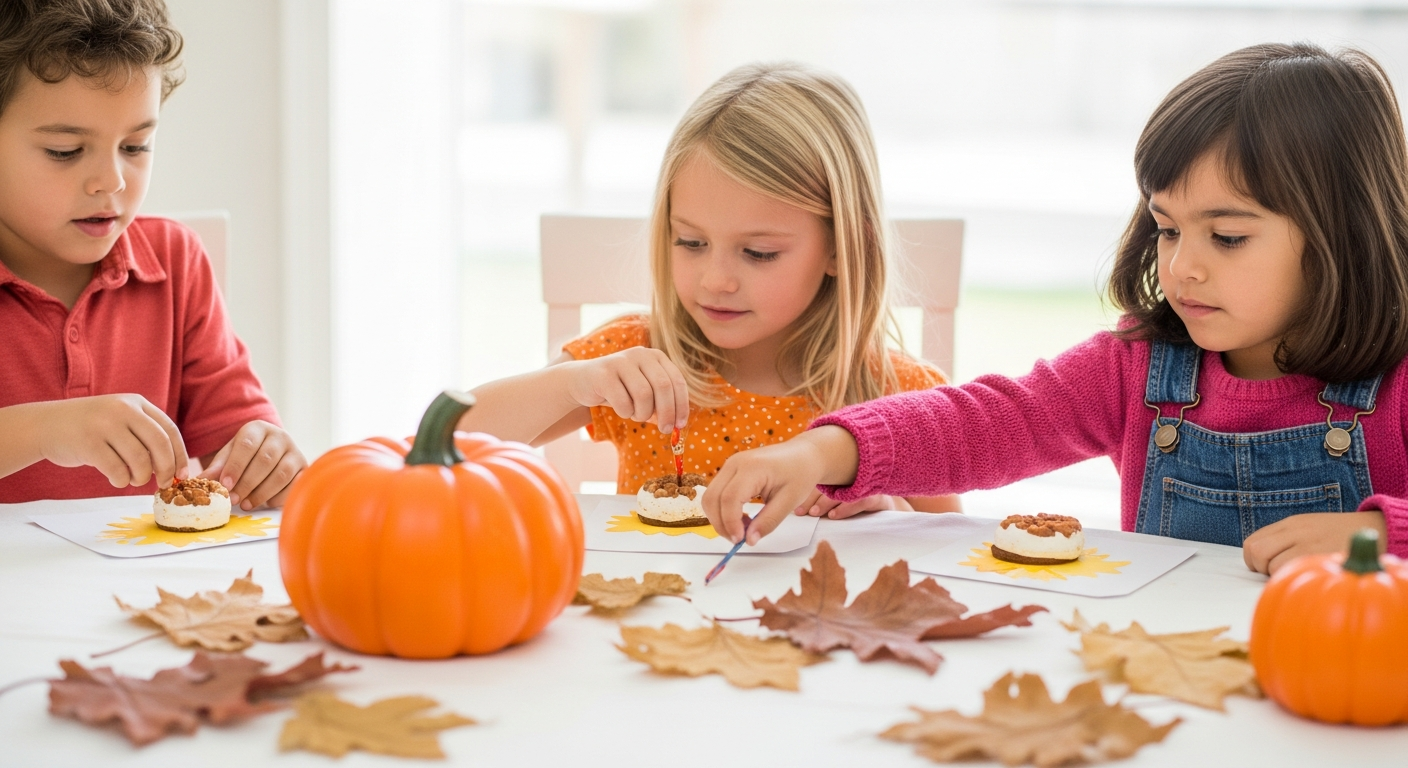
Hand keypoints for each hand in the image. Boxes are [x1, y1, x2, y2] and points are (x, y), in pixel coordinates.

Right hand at [38, 395, 188, 487]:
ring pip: (140, 459)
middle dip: (167, 469)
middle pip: (160, 444)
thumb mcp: (120, 419)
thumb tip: (175, 468)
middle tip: (163, 483)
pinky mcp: (88, 442)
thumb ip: (145, 435)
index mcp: (136, 403)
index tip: (182, 475)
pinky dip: (122, 480)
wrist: (45, 424)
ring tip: (134, 480)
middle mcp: (123, 409)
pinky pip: (116, 469)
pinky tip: (117, 480)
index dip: (180, 456)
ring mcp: (104, 424)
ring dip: (141, 477)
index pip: (169, 430)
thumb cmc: (90, 428)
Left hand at [201, 421, 305, 509]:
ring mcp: (295, 452)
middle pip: (265, 460)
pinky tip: (265, 503)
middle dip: (247, 482)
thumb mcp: (229, 456)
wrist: (272, 453)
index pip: (247, 445)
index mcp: (258, 429)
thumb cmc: (246, 456)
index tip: (225, 485)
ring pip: (281, 473)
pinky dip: (279, 496)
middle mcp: (280, 437)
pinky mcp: (305, 468)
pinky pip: (294, 485)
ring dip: (262, 492)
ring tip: (246, 504)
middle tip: (234, 499)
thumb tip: (202, 481)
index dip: (235, 466)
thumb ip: (218, 467)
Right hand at [565, 347, 689, 432]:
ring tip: (635, 415)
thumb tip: (678, 424)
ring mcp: (621, 361)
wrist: (583, 382)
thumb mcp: (644, 394)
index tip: (680, 425)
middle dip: (667, 412)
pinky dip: (625, 412)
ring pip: (644, 395)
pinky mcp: (604, 373)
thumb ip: (662, 404)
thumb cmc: (620, 390)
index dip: (681, 405)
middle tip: (665, 430)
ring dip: (642, 413)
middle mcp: (640, 354)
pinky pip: (623, 401)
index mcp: (655, 356)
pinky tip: (621, 409)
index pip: (677, 381)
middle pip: (663, 386)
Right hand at [702, 425, 860, 544]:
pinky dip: (722, 510)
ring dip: (720, 518)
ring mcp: (729, 465)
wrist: (803, 455)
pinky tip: (741, 518)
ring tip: (742, 529)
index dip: (730, 523)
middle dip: (721, 524)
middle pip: (712, 498)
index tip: (741, 540)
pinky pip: (716, 493)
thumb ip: (768, 522)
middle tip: (740, 539)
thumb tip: (749, 541)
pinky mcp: (729, 470)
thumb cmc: (800, 474)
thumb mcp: (789, 501)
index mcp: (752, 468)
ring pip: (709, 497)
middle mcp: (735, 463)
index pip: (729, 498)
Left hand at [792, 489, 910, 518]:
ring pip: (842, 491)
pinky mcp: (878, 496)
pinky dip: (846, 508)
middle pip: (829, 484)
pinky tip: (834, 515)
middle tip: (802, 512)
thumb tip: (799, 511)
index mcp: (843, 476)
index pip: (821, 481)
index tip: (796, 509)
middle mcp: (854, 478)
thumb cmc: (861, 507)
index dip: (806, 493)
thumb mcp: (841, 502)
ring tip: (814, 513)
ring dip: (825, 503)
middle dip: (812, 498)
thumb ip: (823, 502)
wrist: (890, 512)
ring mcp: (866, 486)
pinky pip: (860, 500)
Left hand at [1242, 511, 1386, 574]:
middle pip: (1255, 551)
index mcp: (1290, 523)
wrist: (1376, 529)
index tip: (1265, 567)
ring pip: (1271, 565)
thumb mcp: (1308, 528)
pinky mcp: (1321, 557)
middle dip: (1259, 567)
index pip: (1252, 541)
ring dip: (1277, 575)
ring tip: (1296, 575)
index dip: (1254, 559)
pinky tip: (1307, 579)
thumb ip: (1285, 539)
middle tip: (1275, 574)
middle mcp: (1295, 531)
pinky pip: (1293, 572)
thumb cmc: (1339, 534)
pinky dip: (1294, 579)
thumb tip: (1260, 560)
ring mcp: (1308, 544)